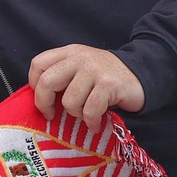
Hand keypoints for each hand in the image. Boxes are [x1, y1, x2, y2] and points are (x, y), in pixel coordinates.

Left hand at [29, 45, 145, 125]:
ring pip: (69, 101)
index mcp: (68, 53)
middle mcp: (79, 58)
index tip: (43, 99)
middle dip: (45, 104)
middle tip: (52, 115)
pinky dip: (91, 122)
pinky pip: (90, 110)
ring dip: (75, 114)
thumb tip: (40, 99)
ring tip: (85, 114)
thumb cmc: (104, 77)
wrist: (142, 73)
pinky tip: (96, 124)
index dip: (34, 84)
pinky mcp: (109, 85)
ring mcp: (94, 70)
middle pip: (47, 82)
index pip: (38, 64)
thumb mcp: (80, 68)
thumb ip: (62, 76)